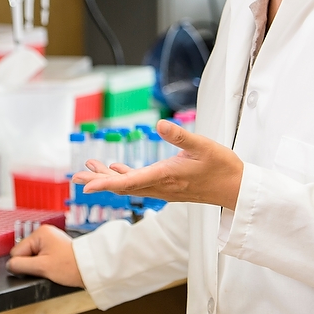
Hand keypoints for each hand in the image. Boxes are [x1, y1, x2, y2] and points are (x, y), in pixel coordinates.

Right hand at [5, 223, 84, 286]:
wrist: (91, 269)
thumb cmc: (71, 266)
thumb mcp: (42, 267)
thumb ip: (21, 266)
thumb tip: (9, 266)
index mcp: (40, 233)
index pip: (17, 251)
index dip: (24, 264)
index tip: (37, 268)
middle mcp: (44, 233)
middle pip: (25, 253)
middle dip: (33, 264)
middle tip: (47, 268)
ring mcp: (51, 240)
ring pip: (33, 256)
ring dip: (39, 265)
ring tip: (53, 268)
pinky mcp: (55, 248)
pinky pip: (42, 257)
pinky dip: (45, 264)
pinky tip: (55, 267)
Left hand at [73, 119, 242, 209]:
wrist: (237, 188)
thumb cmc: (223, 167)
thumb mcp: (204, 146)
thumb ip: (180, 135)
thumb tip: (160, 124)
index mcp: (166, 176)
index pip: (129, 181)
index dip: (106, 183)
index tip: (86, 186)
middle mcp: (161, 186)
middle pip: (123, 186)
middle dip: (99, 181)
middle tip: (76, 178)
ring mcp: (164, 188)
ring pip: (129, 185)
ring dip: (108, 178)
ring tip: (87, 171)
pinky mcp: (168, 187)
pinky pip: (140, 183)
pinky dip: (124, 176)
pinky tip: (116, 168)